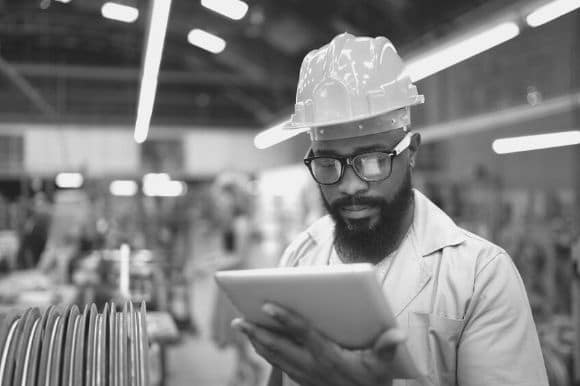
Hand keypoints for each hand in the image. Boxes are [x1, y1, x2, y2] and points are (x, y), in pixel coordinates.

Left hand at [232, 303, 405, 385]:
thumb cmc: (373, 381)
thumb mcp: (383, 366)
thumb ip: (387, 347)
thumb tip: (398, 334)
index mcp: (329, 356)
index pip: (303, 334)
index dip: (285, 318)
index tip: (268, 305)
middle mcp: (312, 366)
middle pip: (279, 347)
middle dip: (257, 332)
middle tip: (239, 319)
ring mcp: (304, 374)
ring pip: (274, 356)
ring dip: (256, 341)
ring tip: (241, 326)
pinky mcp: (302, 379)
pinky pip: (278, 364)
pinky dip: (265, 352)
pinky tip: (257, 342)